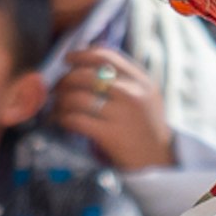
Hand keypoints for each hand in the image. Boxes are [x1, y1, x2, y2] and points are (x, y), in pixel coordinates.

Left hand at [54, 49, 175, 171]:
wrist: (158, 160)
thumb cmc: (147, 127)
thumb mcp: (146, 95)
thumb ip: (124, 79)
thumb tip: (86, 65)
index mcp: (140, 79)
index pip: (104, 56)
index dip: (81, 55)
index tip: (68, 59)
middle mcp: (132, 92)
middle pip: (84, 76)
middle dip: (64, 81)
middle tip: (56, 89)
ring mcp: (121, 114)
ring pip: (76, 97)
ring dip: (60, 102)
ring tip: (57, 107)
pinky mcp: (110, 134)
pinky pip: (75, 119)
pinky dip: (62, 118)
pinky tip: (61, 121)